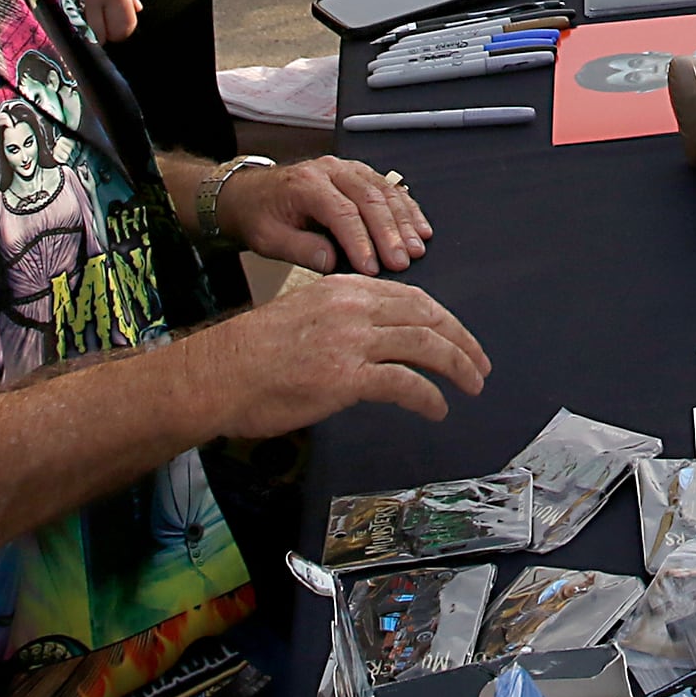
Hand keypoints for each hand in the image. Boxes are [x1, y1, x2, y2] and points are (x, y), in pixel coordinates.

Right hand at [186, 273, 488, 439]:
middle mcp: (353, 307)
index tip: (457, 336)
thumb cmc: (249, 354)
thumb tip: (375, 347)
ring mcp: (351, 341)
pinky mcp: (346, 377)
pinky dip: (428, 396)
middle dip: (460, 339)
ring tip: (473, 383)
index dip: (441, 318)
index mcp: (344, 288)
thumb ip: (344, 323)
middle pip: (427, 315)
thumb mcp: (304, 316)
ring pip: (424, 345)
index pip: (410, 296)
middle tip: (479, 363)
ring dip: (457, 365)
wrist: (215, 375)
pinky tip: (438, 408)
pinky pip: (405, 384)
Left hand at [213, 155, 431, 273]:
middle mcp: (330, 170)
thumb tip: (333, 262)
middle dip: (390, 232)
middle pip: (369, 199)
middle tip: (404, 260)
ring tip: (417, 246)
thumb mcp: (268, 239)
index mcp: (305, 183)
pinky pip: (389, 188)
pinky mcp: (359, 174)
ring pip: (384, 191)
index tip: (373, 267)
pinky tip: (420, 227)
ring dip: (404, 221)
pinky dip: (407, 209)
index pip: (341, 212)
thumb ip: (300, 250)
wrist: (251, 194)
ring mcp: (347, 169)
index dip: (360, 241)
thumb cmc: (259, 216)